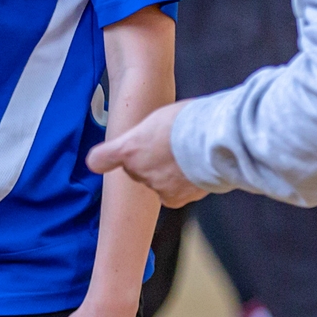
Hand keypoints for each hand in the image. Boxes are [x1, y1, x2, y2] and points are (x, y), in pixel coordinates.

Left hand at [85, 101, 206, 206]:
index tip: (100, 161)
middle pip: (137, 169)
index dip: (102, 160)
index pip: (101, 159)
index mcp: (130, 147)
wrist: (215, 142)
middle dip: (150, 162)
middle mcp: (137, 169)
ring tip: (188, 158)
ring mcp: (154, 186)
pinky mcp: (173, 199)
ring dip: (169, 174)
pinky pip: (173, 196)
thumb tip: (152, 139)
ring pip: (157, 183)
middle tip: (171, 149)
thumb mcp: (160, 118)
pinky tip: (194, 174)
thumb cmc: (191, 122)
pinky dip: (182, 188)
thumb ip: (147, 134)